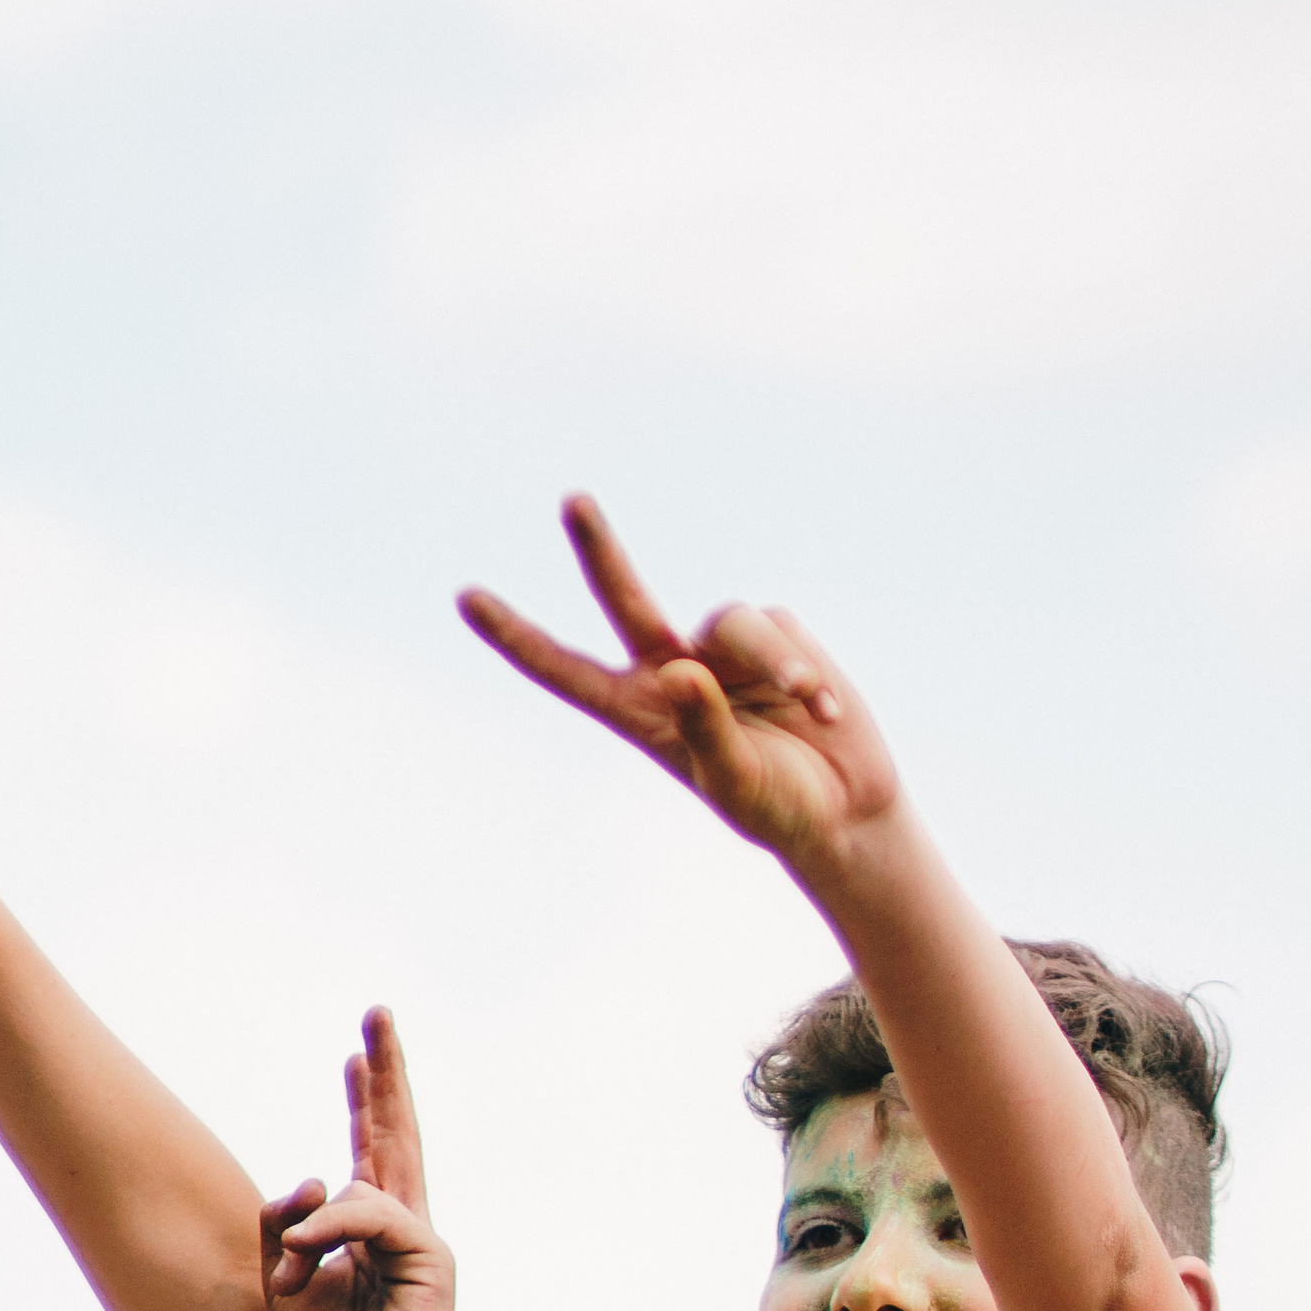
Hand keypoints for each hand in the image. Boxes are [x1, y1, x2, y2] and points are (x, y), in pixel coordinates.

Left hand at [261, 1011, 455, 1310]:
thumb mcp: (284, 1280)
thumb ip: (286, 1223)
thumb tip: (310, 1179)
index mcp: (371, 1234)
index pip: (369, 1153)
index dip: (362, 1102)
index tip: (353, 1057)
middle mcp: (401, 1229)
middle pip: (395, 1135)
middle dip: (383, 1075)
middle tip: (376, 1013)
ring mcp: (421, 1241)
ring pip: (377, 1174)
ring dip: (325, 1209)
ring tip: (293, 1273)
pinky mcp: (431, 1257)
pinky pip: (375, 1216)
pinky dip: (335, 1230)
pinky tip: (307, 1258)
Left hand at [460, 493, 896, 873]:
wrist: (844, 808)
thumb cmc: (778, 809)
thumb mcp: (738, 784)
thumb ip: (708, 731)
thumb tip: (682, 669)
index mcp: (640, 715)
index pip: (567, 670)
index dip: (518, 636)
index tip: (466, 598)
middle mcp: (673, 672)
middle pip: (626, 599)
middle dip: (600, 550)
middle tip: (571, 502)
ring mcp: (721, 650)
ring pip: (733, 624)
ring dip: (774, 662)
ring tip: (806, 702)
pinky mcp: (775, 636)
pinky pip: (781, 633)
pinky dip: (804, 672)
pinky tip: (826, 713)